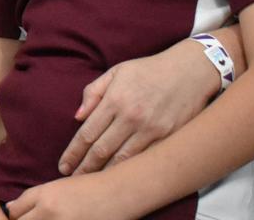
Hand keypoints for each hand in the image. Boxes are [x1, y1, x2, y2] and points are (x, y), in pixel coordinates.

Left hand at [7, 173, 127, 219]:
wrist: (121, 191)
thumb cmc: (92, 187)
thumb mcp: (60, 186)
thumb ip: (35, 198)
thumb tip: (11, 209)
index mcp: (44, 194)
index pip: (14, 211)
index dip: (15, 217)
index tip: (21, 219)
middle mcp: (48, 210)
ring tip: (51, 219)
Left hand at [59, 43, 213, 174]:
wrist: (190, 71)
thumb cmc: (149, 70)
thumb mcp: (116, 72)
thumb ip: (93, 92)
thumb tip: (78, 117)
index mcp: (114, 100)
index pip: (87, 133)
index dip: (73, 153)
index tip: (63, 165)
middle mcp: (131, 117)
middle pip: (101, 150)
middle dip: (84, 168)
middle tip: (72, 180)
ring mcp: (151, 129)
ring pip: (122, 159)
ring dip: (104, 174)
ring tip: (90, 183)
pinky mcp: (168, 137)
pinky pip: (144, 159)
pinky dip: (129, 170)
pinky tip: (118, 179)